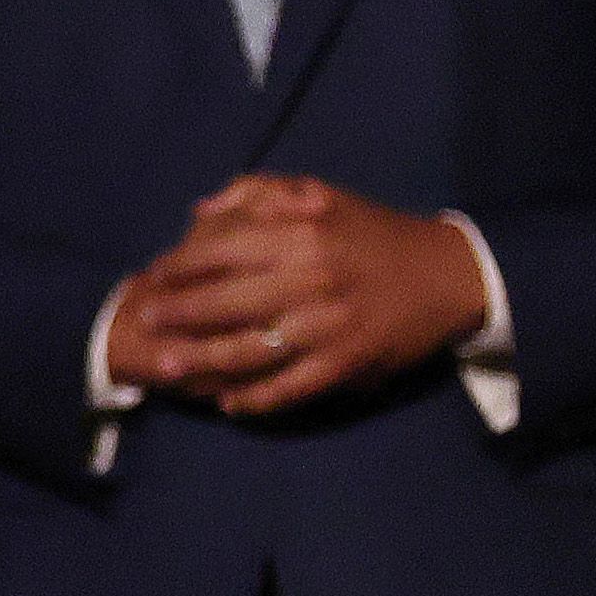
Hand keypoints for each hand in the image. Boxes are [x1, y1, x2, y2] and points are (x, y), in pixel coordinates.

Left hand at [108, 173, 491, 418]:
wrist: (449, 274)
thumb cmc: (375, 232)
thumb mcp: (322, 195)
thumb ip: (259, 192)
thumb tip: (201, 210)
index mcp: (302, 234)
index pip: (221, 250)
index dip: (180, 265)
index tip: (155, 275)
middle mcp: (309, 281)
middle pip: (225, 303)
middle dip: (178, 315)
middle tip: (145, 321)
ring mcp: (326, 328)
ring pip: (249, 351)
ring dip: (202, 362)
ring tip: (167, 369)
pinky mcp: (345, 365)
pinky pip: (290, 388)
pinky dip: (256, 399)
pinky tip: (228, 403)